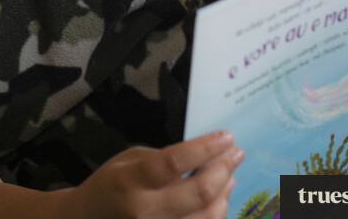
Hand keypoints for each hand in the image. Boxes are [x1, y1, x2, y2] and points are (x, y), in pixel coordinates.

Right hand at [66, 131, 242, 218]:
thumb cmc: (111, 185)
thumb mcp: (130, 160)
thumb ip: (165, 159)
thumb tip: (207, 157)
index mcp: (129, 181)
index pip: (172, 162)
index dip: (204, 148)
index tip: (226, 136)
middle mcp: (144, 210)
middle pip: (199, 192)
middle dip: (223, 169)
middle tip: (236, 153)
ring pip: (208, 216)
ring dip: (225, 191)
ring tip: (229, 173)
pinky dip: (217, 211)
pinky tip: (220, 196)